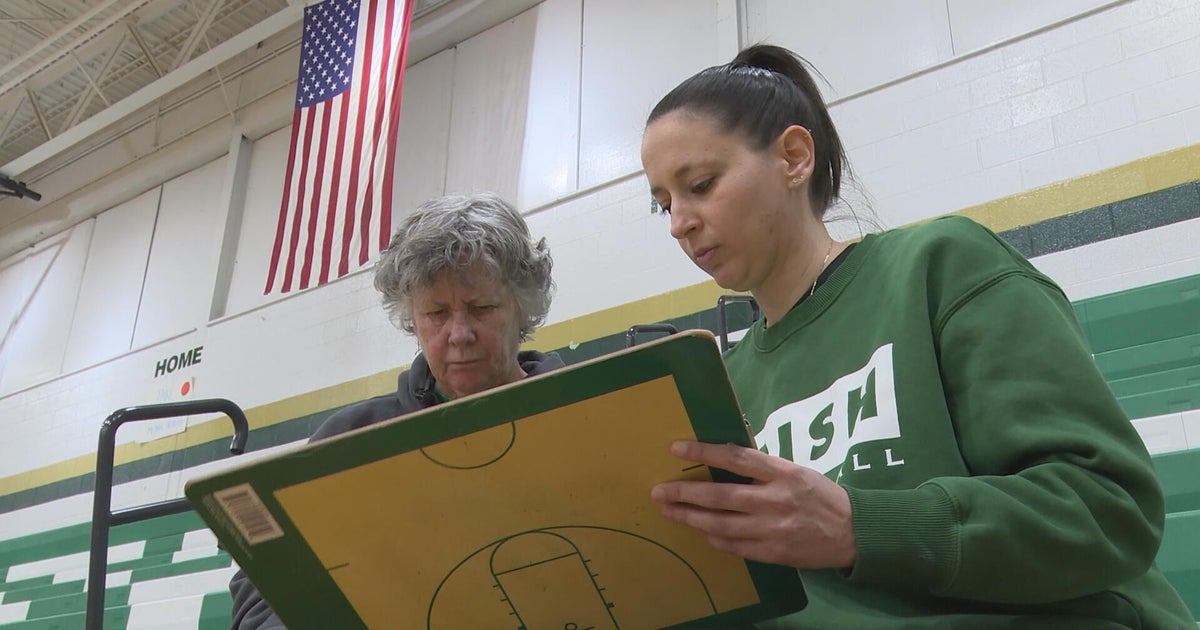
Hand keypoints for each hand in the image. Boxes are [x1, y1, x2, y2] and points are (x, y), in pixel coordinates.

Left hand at [651, 440, 855, 568]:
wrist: (854, 532)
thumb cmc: (820, 495)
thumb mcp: (796, 471)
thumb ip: (762, 466)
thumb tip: (723, 454)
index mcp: (782, 472)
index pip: (735, 457)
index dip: (703, 452)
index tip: (676, 448)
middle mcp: (775, 500)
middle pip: (720, 495)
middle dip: (684, 492)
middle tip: (659, 491)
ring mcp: (773, 529)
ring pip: (721, 524)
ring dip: (691, 518)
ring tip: (670, 512)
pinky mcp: (773, 553)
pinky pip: (734, 546)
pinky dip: (713, 538)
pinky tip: (700, 531)